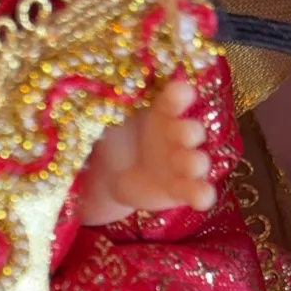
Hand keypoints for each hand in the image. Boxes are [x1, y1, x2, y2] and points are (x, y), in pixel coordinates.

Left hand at [78, 74, 215, 225]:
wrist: (111, 174)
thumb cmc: (115, 136)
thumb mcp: (108, 121)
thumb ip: (106, 110)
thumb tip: (87, 99)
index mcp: (164, 111)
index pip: (177, 98)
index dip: (180, 94)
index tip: (179, 91)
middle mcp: (179, 135)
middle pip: (193, 131)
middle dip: (190, 131)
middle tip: (181, 133)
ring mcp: (183, 163)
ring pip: (199, 161)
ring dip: (197, 162)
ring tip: (188, 164)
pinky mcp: (182, 189)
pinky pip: (199, 192)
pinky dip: (203, 195)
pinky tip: (202, 198)